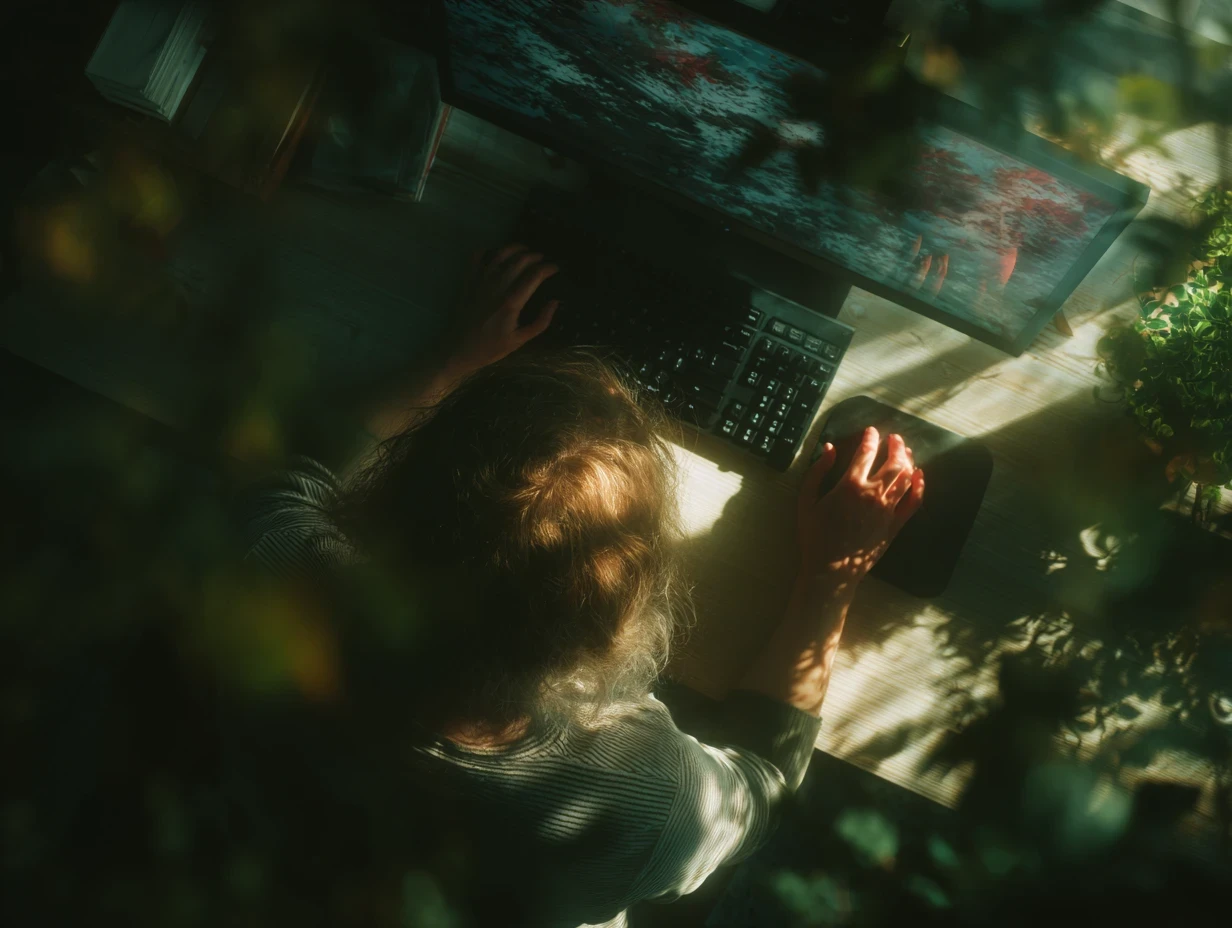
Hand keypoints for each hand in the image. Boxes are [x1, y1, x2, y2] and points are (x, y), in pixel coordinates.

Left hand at [449, 244, 558, 373]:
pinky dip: (487, 250)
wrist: (458, 349)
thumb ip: (540, 322)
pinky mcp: (468, 281)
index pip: (534, 275)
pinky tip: (496, 253)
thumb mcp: (520, 340)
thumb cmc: (490, 347)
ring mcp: (480, 281)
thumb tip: (554, 302)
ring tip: (525, 250)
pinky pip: (476, 257)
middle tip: (542, 260)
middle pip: (520, 260)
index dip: (548, 268)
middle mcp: (496, 287)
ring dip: (515, 248)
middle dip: (535, 256)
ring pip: (500, 255)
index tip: (555, 268)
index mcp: (511, 302)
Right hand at [797, 427, 924, 591]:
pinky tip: (920, 476)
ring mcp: (887, 510)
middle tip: (893, 438)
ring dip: (908, 461)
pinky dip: (919, 487)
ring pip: (906, 478)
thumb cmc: (815, 536)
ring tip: (905, 452)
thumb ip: (817, 472)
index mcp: (850, 486)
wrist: (830, 570)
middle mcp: (873, 495)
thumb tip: (829, 449)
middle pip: (893, 462)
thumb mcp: (806, 501)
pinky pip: (914, 503)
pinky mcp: (895, 526)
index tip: (870, 431)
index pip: (865, 453)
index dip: (869, 438)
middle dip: (895, 445)